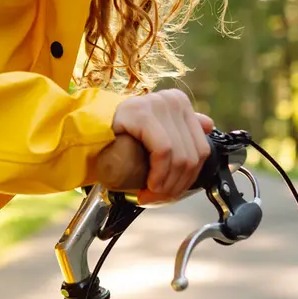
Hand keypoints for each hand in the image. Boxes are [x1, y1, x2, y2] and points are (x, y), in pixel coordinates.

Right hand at [110, 89, 214, 204]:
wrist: (89, 129)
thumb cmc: (122, 134)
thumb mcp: (157, 131)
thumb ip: (182, 127)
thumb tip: (208, 125)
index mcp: (180, 103)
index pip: (201, 149)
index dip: (189, 178)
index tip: (172, 192)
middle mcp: (173, 100)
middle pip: (192, 156)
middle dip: (177, 185)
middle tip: (157, 198)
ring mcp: (158, 105)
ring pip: (180, 157)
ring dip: (166, 185)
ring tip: (150, 195)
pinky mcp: (143, 114)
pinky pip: (163, 152)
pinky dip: (159, 174)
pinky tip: (149, 185)